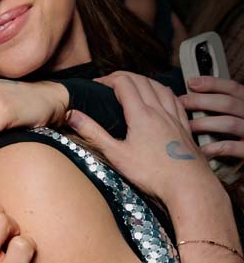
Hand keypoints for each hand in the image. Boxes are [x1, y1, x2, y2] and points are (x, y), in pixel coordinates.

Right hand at [67, 72, 215, 205]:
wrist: (189, 186)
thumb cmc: (153, 174)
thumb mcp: (116, 155)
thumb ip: (93, 133)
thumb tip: (72, 115)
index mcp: (141, 114)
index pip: (124, 83)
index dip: (108, 79)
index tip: (97, 84)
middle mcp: (159, 111)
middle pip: (141, 80)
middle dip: (124, 76)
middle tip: (110, 81)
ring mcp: (174, 117)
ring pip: (160, 87)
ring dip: (144, 80)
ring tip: (133, 84)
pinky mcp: (185, 127)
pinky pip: (175, 99)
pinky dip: (164, 91)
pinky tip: (162, 96)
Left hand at [179, 76, 243, 160]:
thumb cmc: (240, 130)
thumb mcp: (237, 112)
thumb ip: (223, 104)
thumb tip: (194, 92)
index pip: (232, 88)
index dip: (212, 84)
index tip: (191, 83)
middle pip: (228, 103)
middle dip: (201, 101)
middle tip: (182, 103)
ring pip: (229, 123)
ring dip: (204, 123)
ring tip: (187, 126)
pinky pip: (231, 147)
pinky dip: (214, 147)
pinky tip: (200, 149)